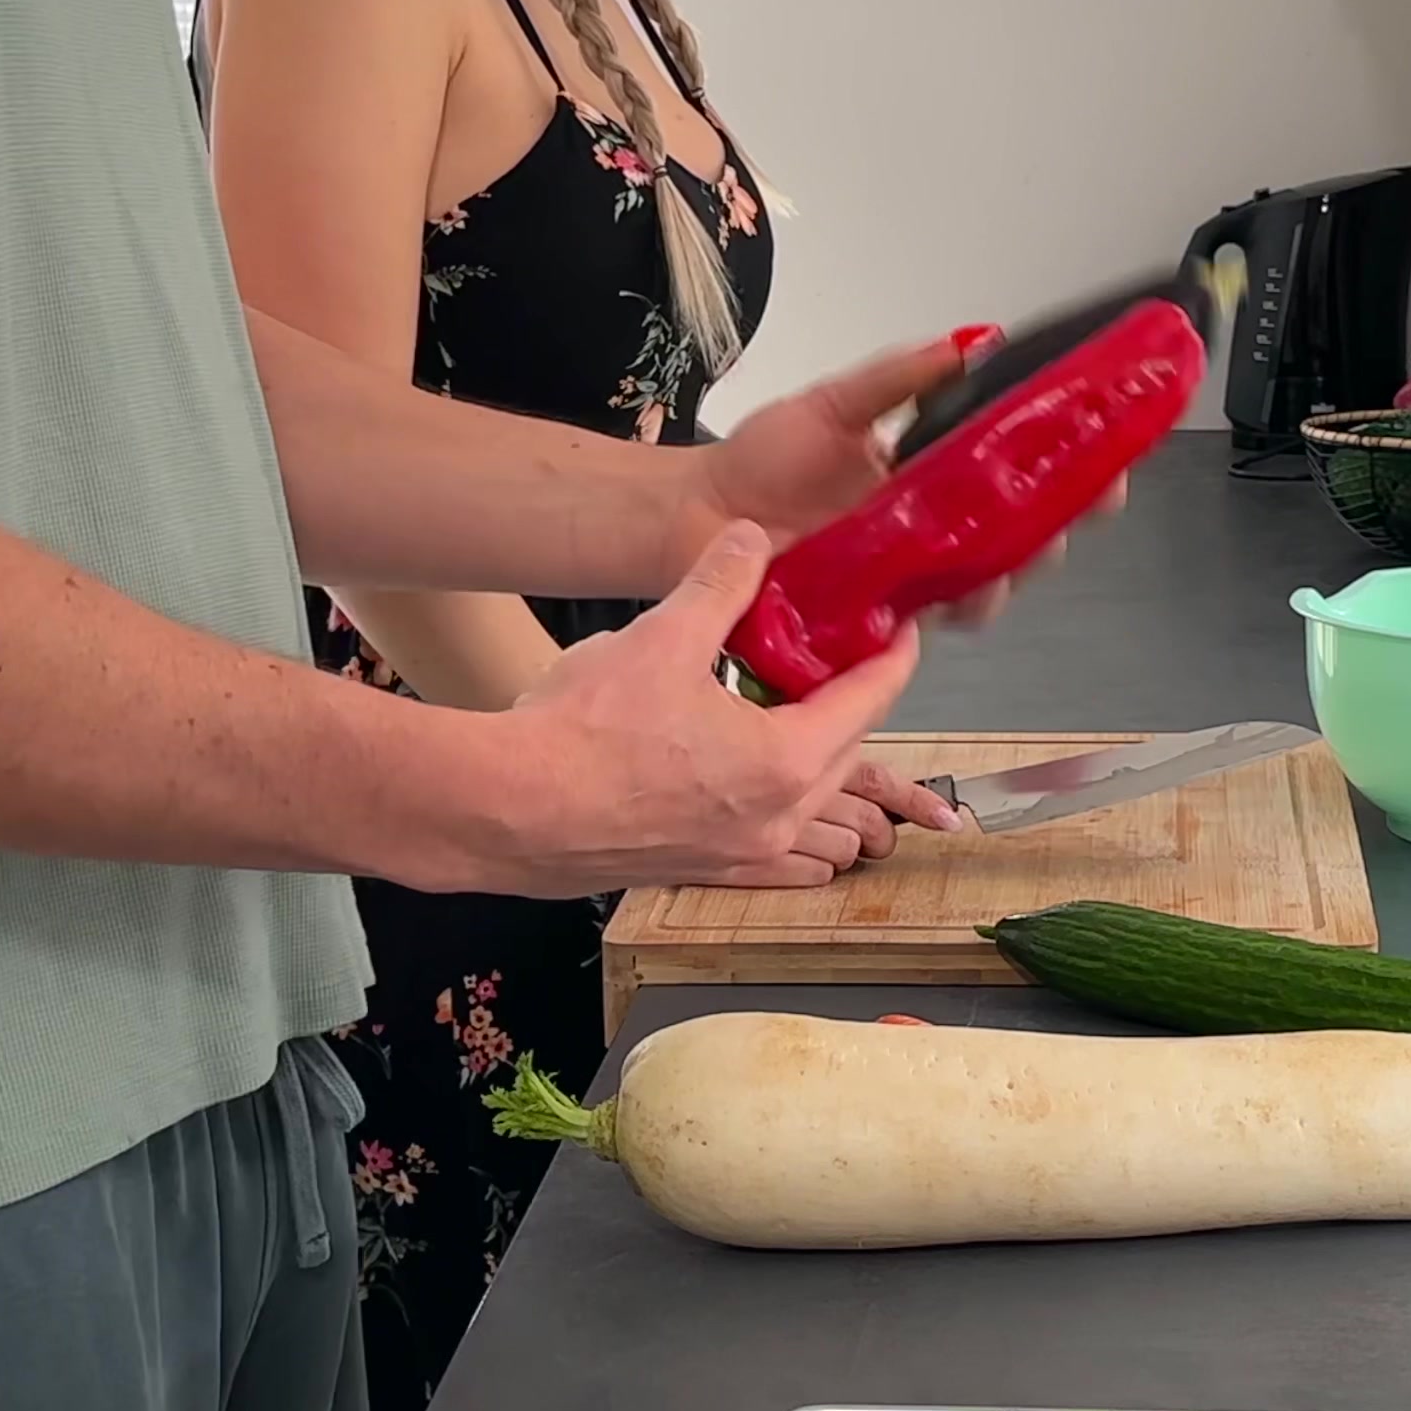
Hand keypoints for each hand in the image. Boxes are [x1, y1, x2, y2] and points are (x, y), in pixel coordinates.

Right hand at [479, 525, 920, 895]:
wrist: (509, 814)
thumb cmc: (581, 735)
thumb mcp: (661, 638)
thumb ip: (719, 584)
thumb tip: (751, 538)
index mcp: (784, 761)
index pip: (870, 700)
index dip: (892, 656)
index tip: (902, 630)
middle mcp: (777, 819)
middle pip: (848, 753)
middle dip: (851, 703)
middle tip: (839, 660)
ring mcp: (743, 855)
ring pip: (816, 807)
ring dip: (822, 763)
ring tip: (797, 717)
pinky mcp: (705, 872)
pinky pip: (779, 849)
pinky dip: (790, 815)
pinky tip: (765, 788)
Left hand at [678, 334, 1128, 630]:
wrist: (698, 515)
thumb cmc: (760, 460)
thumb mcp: (836, 401)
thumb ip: (901, 376)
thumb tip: (975, 341)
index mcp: (934, 471)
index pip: (1019, 467)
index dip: (1072, 462)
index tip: (1110, 448)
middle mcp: (935, 525)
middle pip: (1026, 530)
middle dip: (1068, 519)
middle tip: (1085, 501)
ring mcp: (912, 570)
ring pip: (994, 578)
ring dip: (1021, 567)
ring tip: (1025, 551)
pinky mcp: (882, 612)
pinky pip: (939, 616)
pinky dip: (963, 606)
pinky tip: (970, 592)